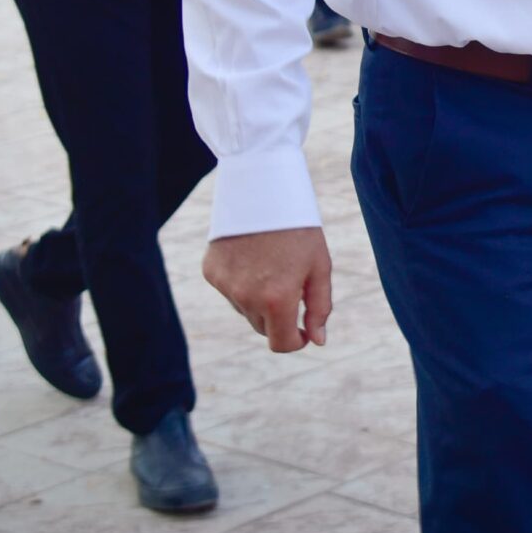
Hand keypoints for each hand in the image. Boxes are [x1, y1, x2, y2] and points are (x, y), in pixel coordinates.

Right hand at [203, 227, 332, 351]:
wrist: (263, 188)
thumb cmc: (299, 228)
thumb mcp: (319, 266)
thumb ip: (320, 307)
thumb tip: (317, 340)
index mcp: (277, 300)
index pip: (281, 344)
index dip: (296, 340)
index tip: (304, 330)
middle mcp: (247, 298)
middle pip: (263, 327)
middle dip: (279, 317)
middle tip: (291, 285)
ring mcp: (225, 285)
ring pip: (245, 309)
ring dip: (259, 299)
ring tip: (271, 264)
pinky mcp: (211, 271)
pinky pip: (229, 290)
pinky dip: (241, 283)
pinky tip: (252, 257)